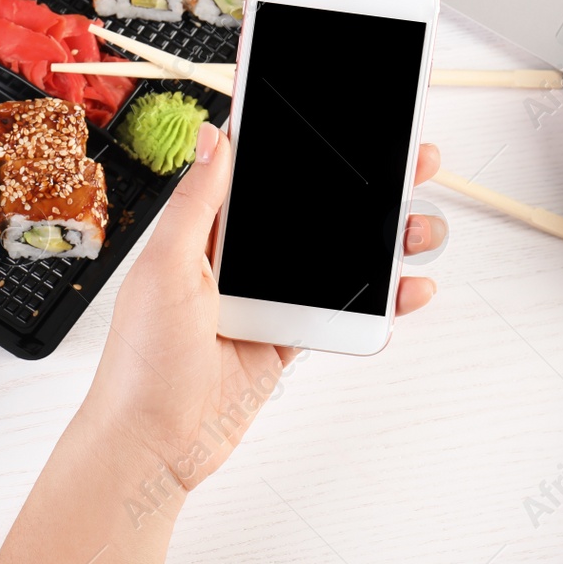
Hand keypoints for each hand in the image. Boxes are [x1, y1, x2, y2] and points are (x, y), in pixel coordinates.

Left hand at [80, 123, 444, 494]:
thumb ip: (198, 204)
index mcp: (208, 230)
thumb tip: (215, 136)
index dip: (307, 142)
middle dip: (368, 183)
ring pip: (340, 255)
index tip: (352, 118)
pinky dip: (381, 300)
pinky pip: (343, 308)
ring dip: (386, 240)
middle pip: (316, 207)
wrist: (155, 445)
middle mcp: (241, 257)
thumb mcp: (165, 269)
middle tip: (414, 162)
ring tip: (420, 230)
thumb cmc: (141, 361)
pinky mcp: (289, 336)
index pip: (264, 170)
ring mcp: (269, 296)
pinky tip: (409, 289)